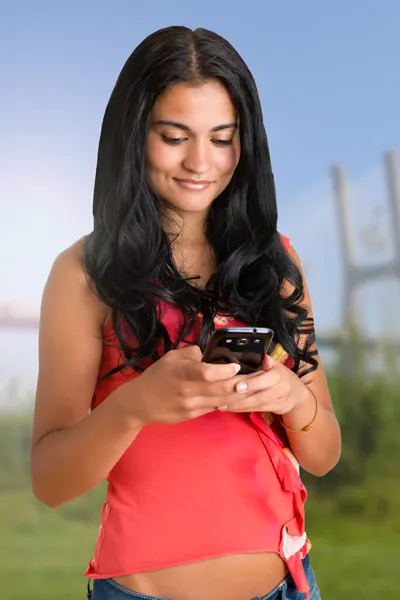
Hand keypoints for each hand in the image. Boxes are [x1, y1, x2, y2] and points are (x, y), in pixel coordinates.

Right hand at [122, 345, 241, 425]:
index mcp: (182, 372)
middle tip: (253, 376)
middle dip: (240, 383)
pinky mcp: (192, 416)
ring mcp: (190, 405)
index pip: (208, 372)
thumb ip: (192, 353)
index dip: (225, 370)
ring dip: (237, 395)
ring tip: (250, 387)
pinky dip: (225, 402)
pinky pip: (213, 408)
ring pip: (221, 401)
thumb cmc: (156, 376)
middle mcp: (187, 390)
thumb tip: (209, 354)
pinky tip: (234, 396)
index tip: (236, 365)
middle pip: (220, 388)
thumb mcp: (170, 357)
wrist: (139, 403)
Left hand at [220, 354, 308, 414]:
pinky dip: (243, 410)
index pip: (266, 379)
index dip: (252, 383)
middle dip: (240, 399)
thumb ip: (265, 361)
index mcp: (279, 373)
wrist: (296, 392)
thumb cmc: (278, 374)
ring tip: (222, 405)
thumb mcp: (274, 364)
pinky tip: (230, 408)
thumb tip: (264, 357)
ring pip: (257, 405)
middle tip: (222, 400)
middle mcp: (281, 387)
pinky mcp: (276, 409)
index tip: (237, 387)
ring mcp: (280, 400)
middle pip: (260, 395)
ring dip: (239, 406)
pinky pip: (258, 410)